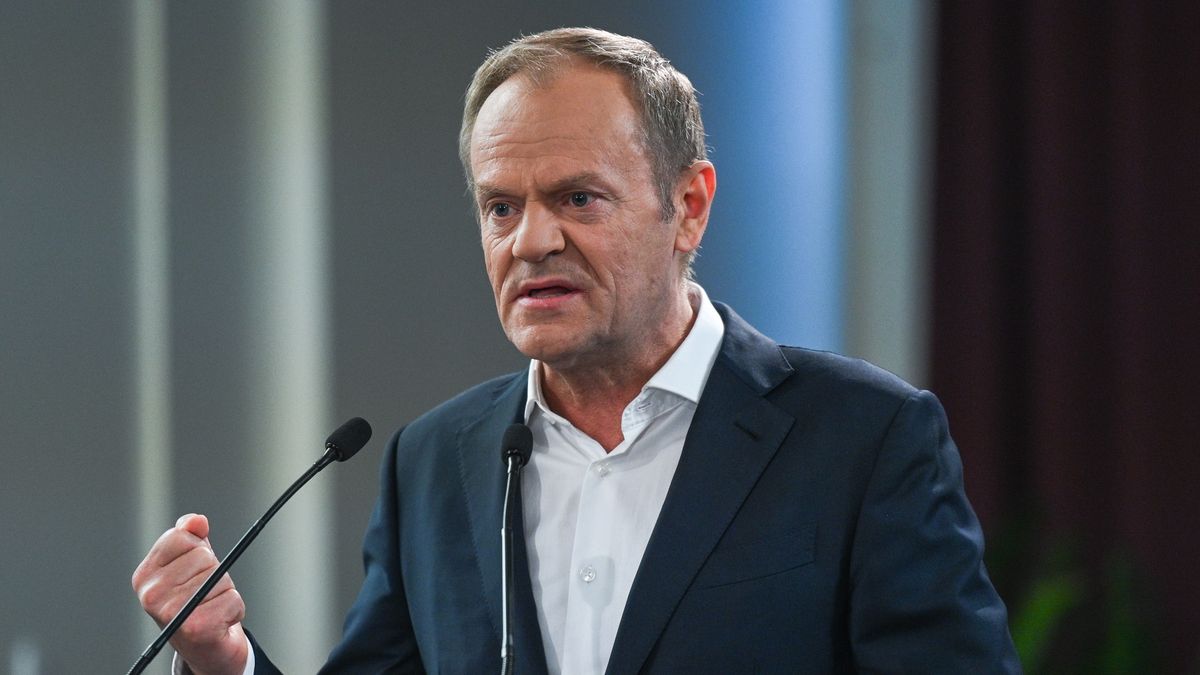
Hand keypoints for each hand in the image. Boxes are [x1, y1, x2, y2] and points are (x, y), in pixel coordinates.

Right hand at [132, 514, 248, 674]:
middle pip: (204, 557)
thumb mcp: (189, 562)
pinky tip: (220, 621)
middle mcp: (151, 595)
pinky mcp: (196, 628)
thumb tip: (197, 520)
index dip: (197, 548)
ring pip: (220, 577)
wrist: (203, 646)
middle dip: (213, 572)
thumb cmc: (195, 599)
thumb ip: (190, 535)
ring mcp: (172, 612)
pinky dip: (235, 609)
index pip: (180, 537)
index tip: (194, 568)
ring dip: (224, 590)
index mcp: (145, 575)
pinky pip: (233, 598)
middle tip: (204, 593)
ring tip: (210, 606)